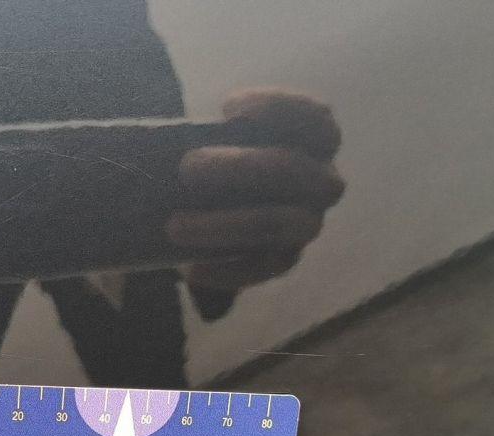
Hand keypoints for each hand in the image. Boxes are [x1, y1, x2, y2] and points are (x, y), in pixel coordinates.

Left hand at [169, 88, 343, 291]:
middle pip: (290, 170)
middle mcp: (322, 182)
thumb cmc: (221, 160)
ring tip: (174, 226)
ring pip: (274, 224)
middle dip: (237, 167)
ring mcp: (307, 224)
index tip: (227, 108)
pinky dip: (223, 270)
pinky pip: (259, 269)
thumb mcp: (220, 141)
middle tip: (186, 167)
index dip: (277, 108)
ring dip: (222, 224)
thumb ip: (212, 138)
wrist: (214, 212)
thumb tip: (171, 148)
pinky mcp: (285, 260)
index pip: (314, 118)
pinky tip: (191, 270)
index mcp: (315, 140)